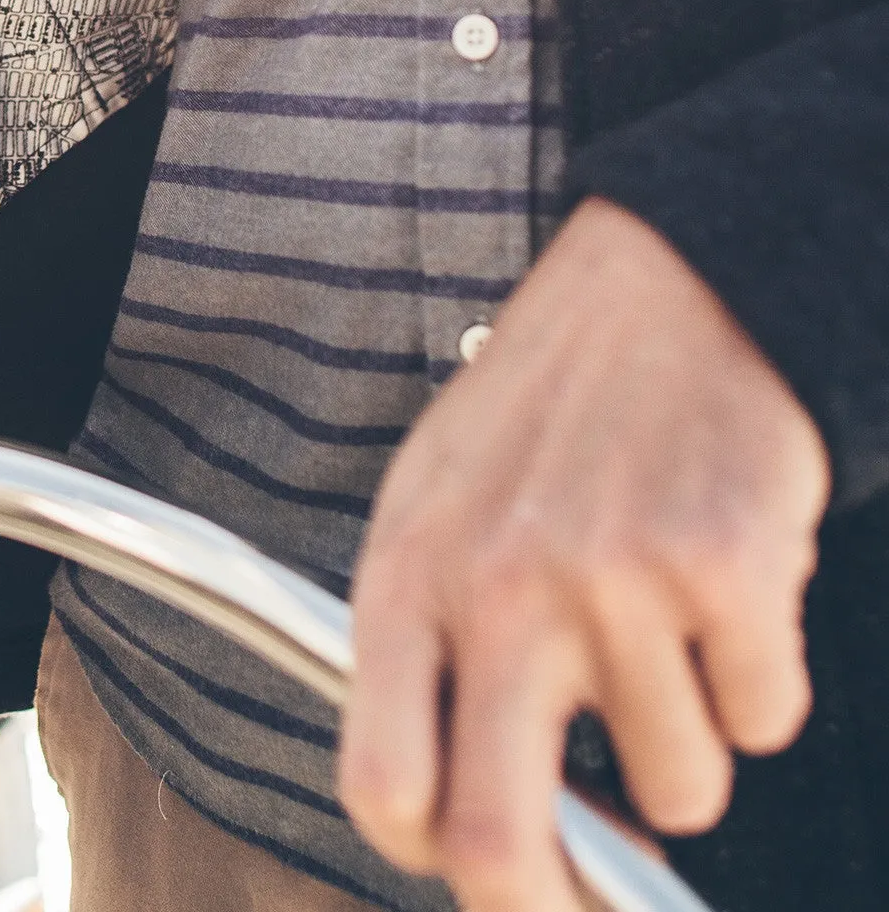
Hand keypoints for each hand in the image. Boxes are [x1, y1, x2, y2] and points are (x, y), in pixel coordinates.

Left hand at [338, 198, 829, 911]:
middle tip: (605, 876)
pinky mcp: (726, 571)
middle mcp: (497, 588)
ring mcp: (612, 583)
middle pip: (500, 850)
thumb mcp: (434, 512)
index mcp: (405, 575)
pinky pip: (765, 719)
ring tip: (664, 629)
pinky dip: (756, 679)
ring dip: (687, 739)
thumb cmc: (535, 416)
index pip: (380, 785)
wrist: (657, 294)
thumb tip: (467, 819)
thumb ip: (432, 652)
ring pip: (680, 791)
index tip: (480, 848)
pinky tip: (721, 589)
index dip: (433, 852)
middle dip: (561, 898)